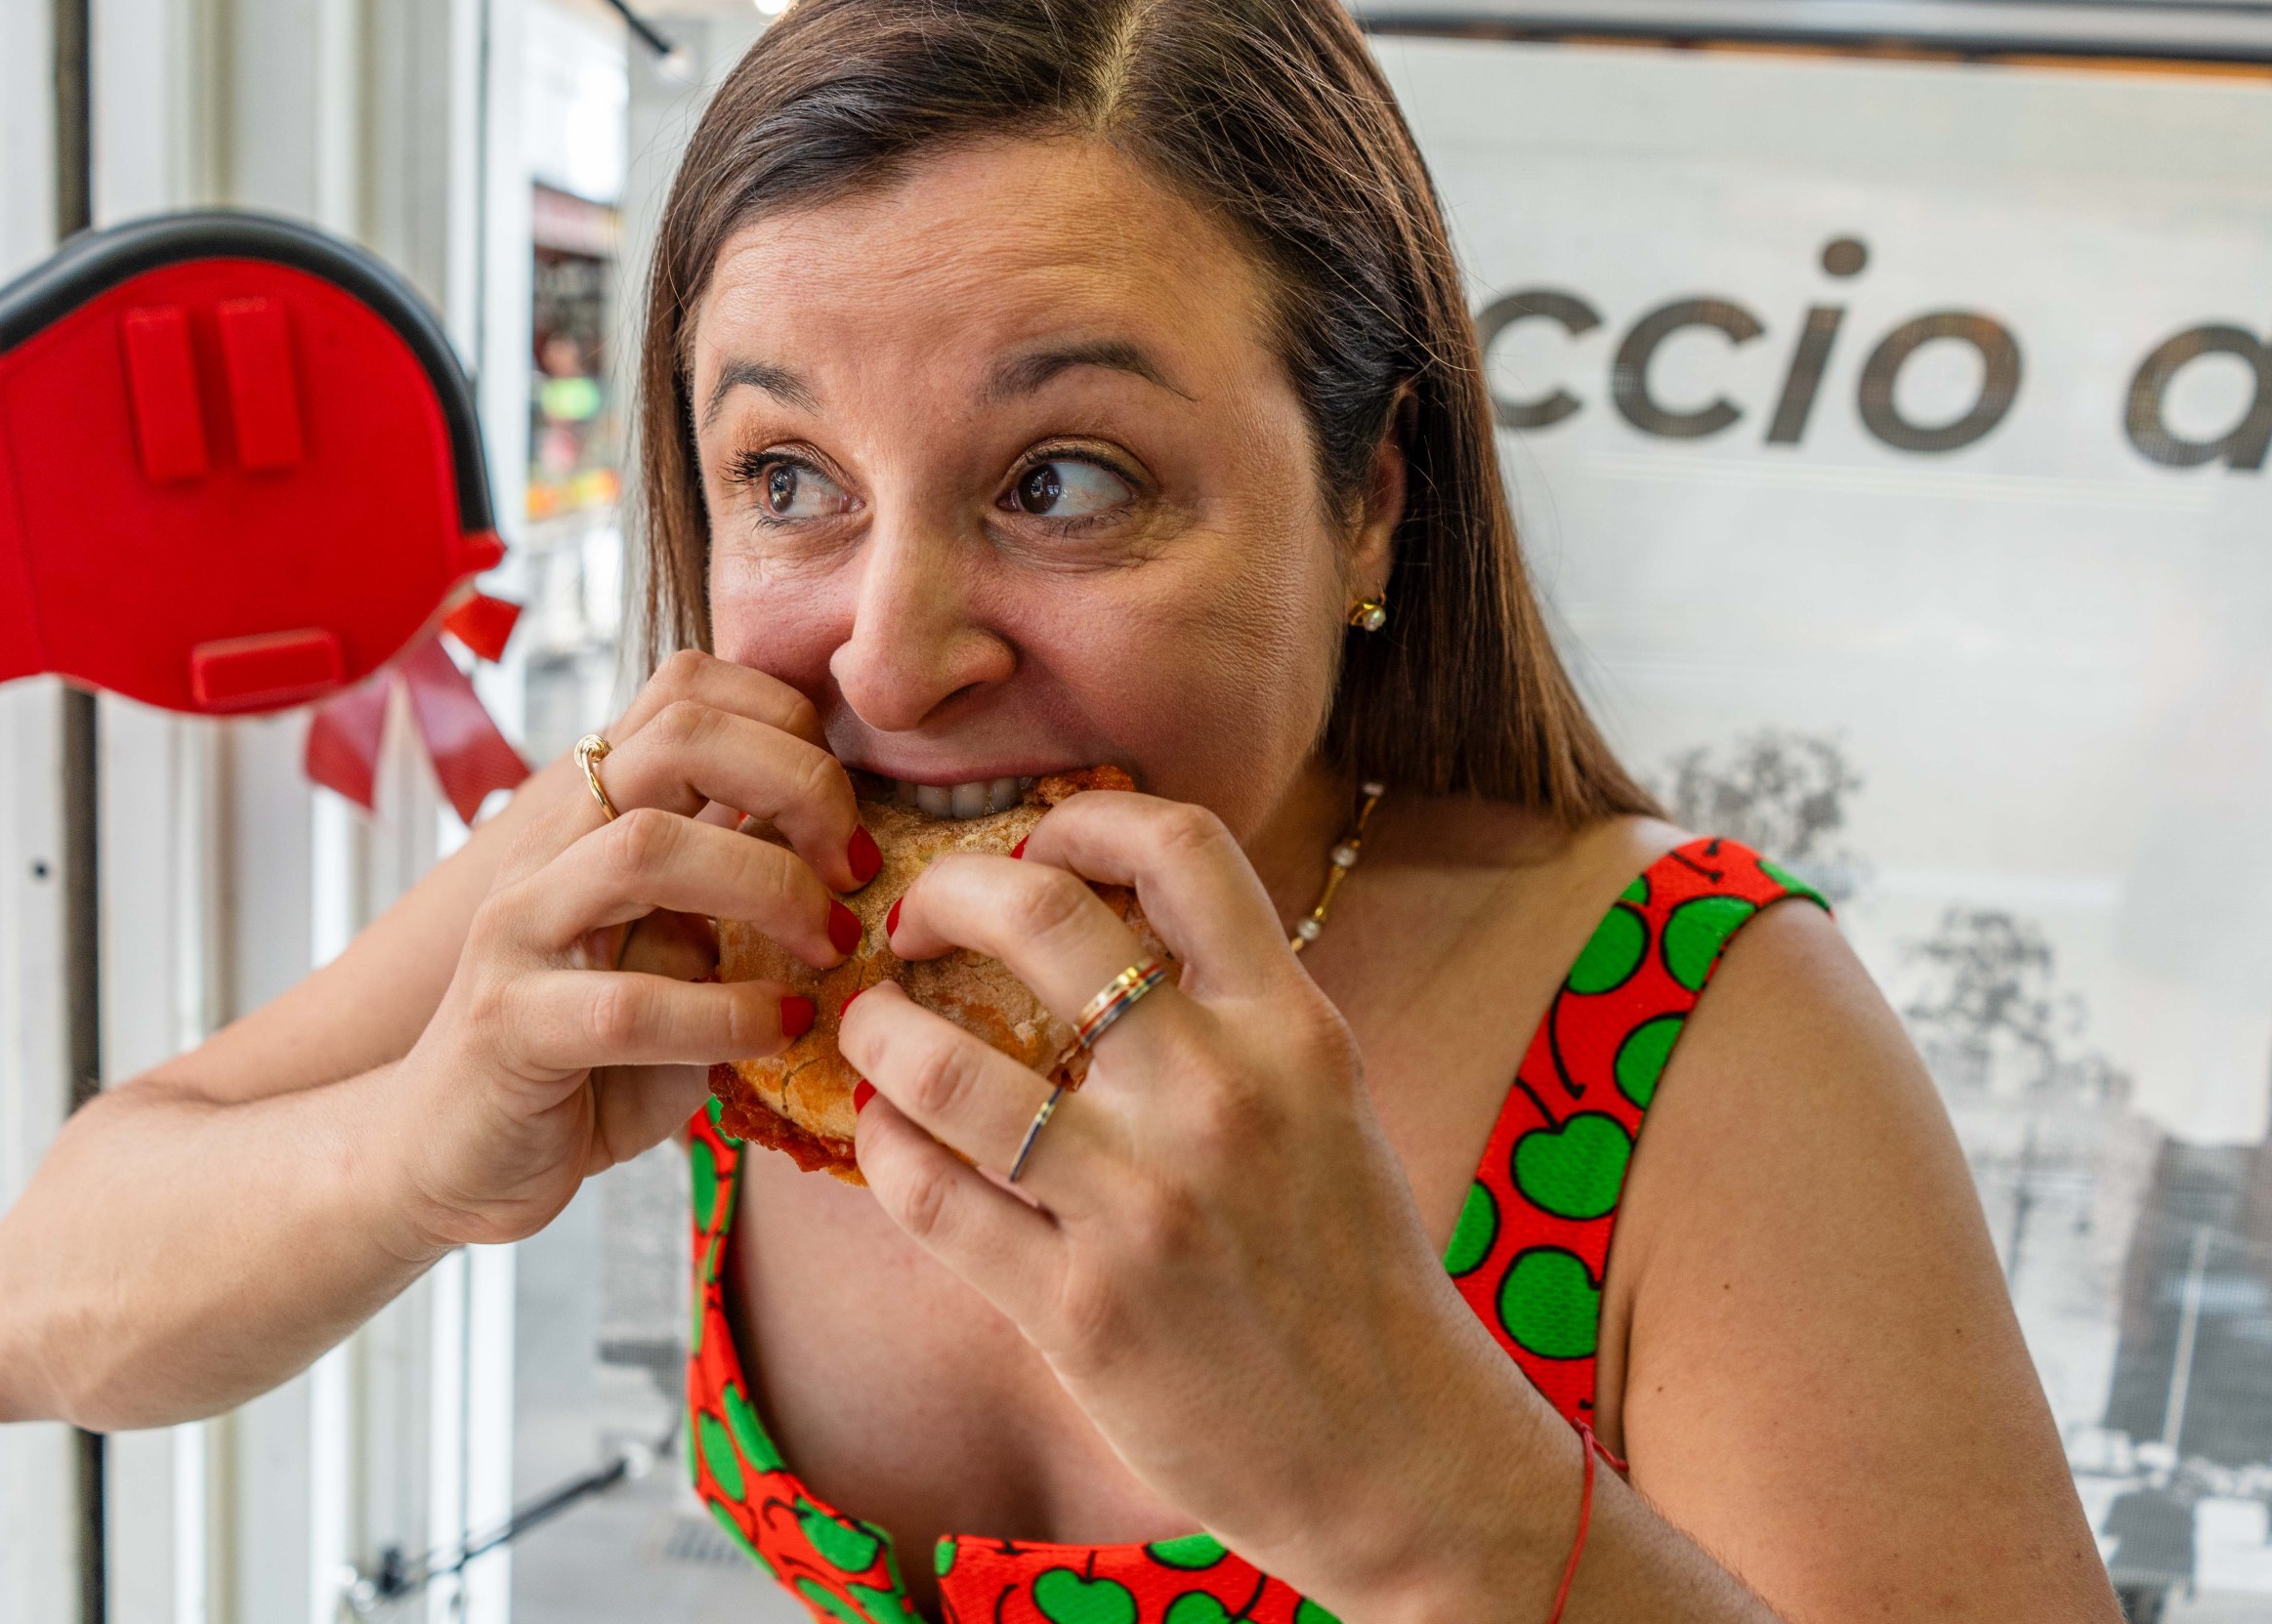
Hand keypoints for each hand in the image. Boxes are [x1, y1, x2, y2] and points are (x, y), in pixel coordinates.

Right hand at [375, 652, 876, 1256]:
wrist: (452, 1159)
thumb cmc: (591, 1059)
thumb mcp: (677, 953)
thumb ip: (735, 890)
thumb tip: (854, 846)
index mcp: (594, 814)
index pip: (688, 688)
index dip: (791, 723)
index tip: (850, 817)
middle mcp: (550, 849)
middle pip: (680, 738)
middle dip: (800, 785)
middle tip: (856, 870)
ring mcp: (518, 930)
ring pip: (647, 848)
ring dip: (770, 888)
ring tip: (828, 946)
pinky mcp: (508, 1025)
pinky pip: (628, 1003)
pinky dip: (728, 1014)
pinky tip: (779, 1031)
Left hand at [839, 791, 1544, 1614]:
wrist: (1398, 1454)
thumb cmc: (1350, 1270)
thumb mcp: (1325, 1104)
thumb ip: (1231, 1012)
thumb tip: (1099, 923)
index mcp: (1292, 1029)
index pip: (1180, 845)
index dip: (1078, 817)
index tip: (1030, 844)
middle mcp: (1219, 1097)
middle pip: (1041, 916)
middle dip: (947, 896)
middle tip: (915, 922)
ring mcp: (1143, 1205)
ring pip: (945, 1064)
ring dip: (879, 1030)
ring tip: (872, 1030)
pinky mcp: (1079, 1310)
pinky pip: (929, 1196)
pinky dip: (880, 1149)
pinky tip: (883, 1138)